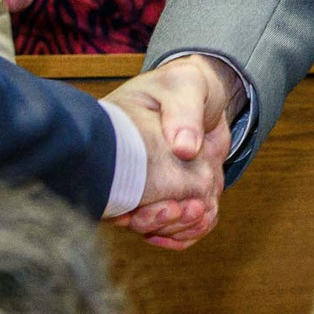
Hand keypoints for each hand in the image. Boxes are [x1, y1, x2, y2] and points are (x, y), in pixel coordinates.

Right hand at [107, 56, 235, 249]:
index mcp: (116, 141)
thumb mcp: (184, 85)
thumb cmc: (183, 83)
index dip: (132, 205)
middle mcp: (124, 171)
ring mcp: (145, 187)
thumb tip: (184, 147)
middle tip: (189, 209)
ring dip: (176, 228)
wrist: (201, 94)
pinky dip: (187, 230)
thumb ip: (184, 112)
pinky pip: (171, 225)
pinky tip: (202, 222)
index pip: (111, 183)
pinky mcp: (168, 196)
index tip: (167, 205)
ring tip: (200, 213)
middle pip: (128, 214)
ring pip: (151, 224)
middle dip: (158, 221)